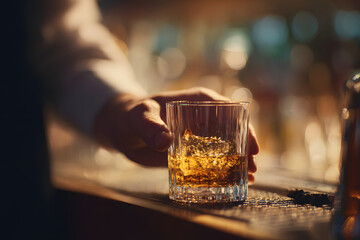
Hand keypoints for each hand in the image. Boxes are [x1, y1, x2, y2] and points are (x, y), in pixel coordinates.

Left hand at [94, 87, 258, 182]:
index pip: (228, 111)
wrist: (123, 130)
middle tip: (254, 168)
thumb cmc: (132, 115)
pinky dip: (223, 170)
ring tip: (249, 178)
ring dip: (238, 162)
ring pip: (226, 147)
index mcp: (197, 103)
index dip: (243, 127)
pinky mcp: (192, 152)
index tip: (252, 146)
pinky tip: (232, 182)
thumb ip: (150, 126)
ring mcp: (199, 137)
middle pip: (232, 131)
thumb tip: (165, 142)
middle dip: (246, 148)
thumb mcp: (140, 117)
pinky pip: (211, 160)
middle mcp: (203, 119)